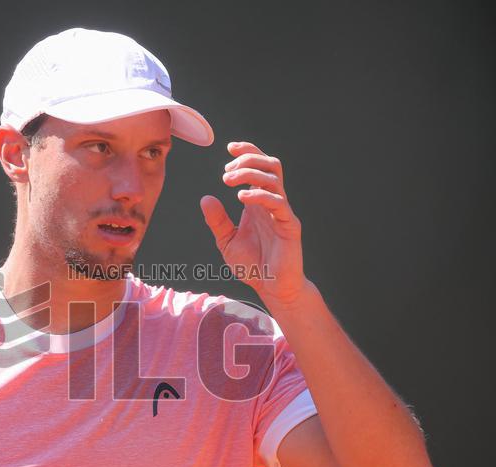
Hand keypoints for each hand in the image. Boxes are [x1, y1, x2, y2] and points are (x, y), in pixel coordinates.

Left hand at [200, 141, 308, 308]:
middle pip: (270, 165)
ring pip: (274, 178)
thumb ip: (217, 220)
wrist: (271, 288)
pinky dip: (259, 195)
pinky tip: (241, 198)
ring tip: (229, 179)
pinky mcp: (289, 226)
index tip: (229, 148)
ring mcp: (282, 213)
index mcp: (259, 202)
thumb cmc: (253, 265)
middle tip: (226, 171)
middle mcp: (272, 203)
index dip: (247, 151)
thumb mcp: (227, 241)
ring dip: (250, 173)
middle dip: (249, 159)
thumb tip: (205, 198)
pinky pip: (278, 202)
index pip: (259, 167)